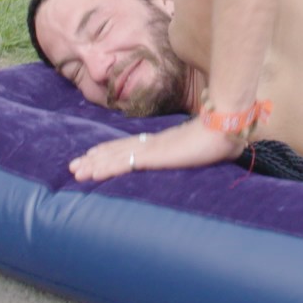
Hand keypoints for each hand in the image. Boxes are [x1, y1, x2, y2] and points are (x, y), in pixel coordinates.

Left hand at [68, 118, 242, 181]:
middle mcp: (154, 143)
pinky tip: (92, 174)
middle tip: (75, 165)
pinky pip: (124, 164)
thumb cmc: (223, 139)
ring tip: (75, 172)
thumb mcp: (205, 148)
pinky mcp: (153, 156)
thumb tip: (202, 154)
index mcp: (164, 142)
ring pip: (115, 157)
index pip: (131, 145)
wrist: (227, 128)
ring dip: (93, 165)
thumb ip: (197, 152)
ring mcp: (152, 149)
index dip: (111, 151)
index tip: (95, 156)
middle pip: (117, 149)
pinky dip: (105, 168)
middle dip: (94, 158)